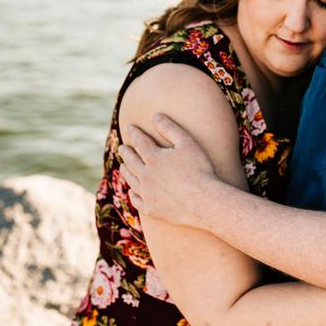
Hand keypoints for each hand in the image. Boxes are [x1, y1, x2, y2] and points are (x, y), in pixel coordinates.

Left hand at [118, 112, 220, 226]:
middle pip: (131, 161)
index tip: (129, 127)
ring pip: (131, 180)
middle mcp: (145, 175)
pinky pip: (137, 201)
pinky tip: (132, 192)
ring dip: (126, 171)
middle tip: (121, 148)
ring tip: (123, 166)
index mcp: (153, 157)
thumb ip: (170, 128)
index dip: (134, 133)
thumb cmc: (200, 170)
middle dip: (126, 152)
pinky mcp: (152, 209)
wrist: (203, 202)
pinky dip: (132, 195)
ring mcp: (147, 193)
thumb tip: (155, 115)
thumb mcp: (187, 143)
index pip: (139, 141)